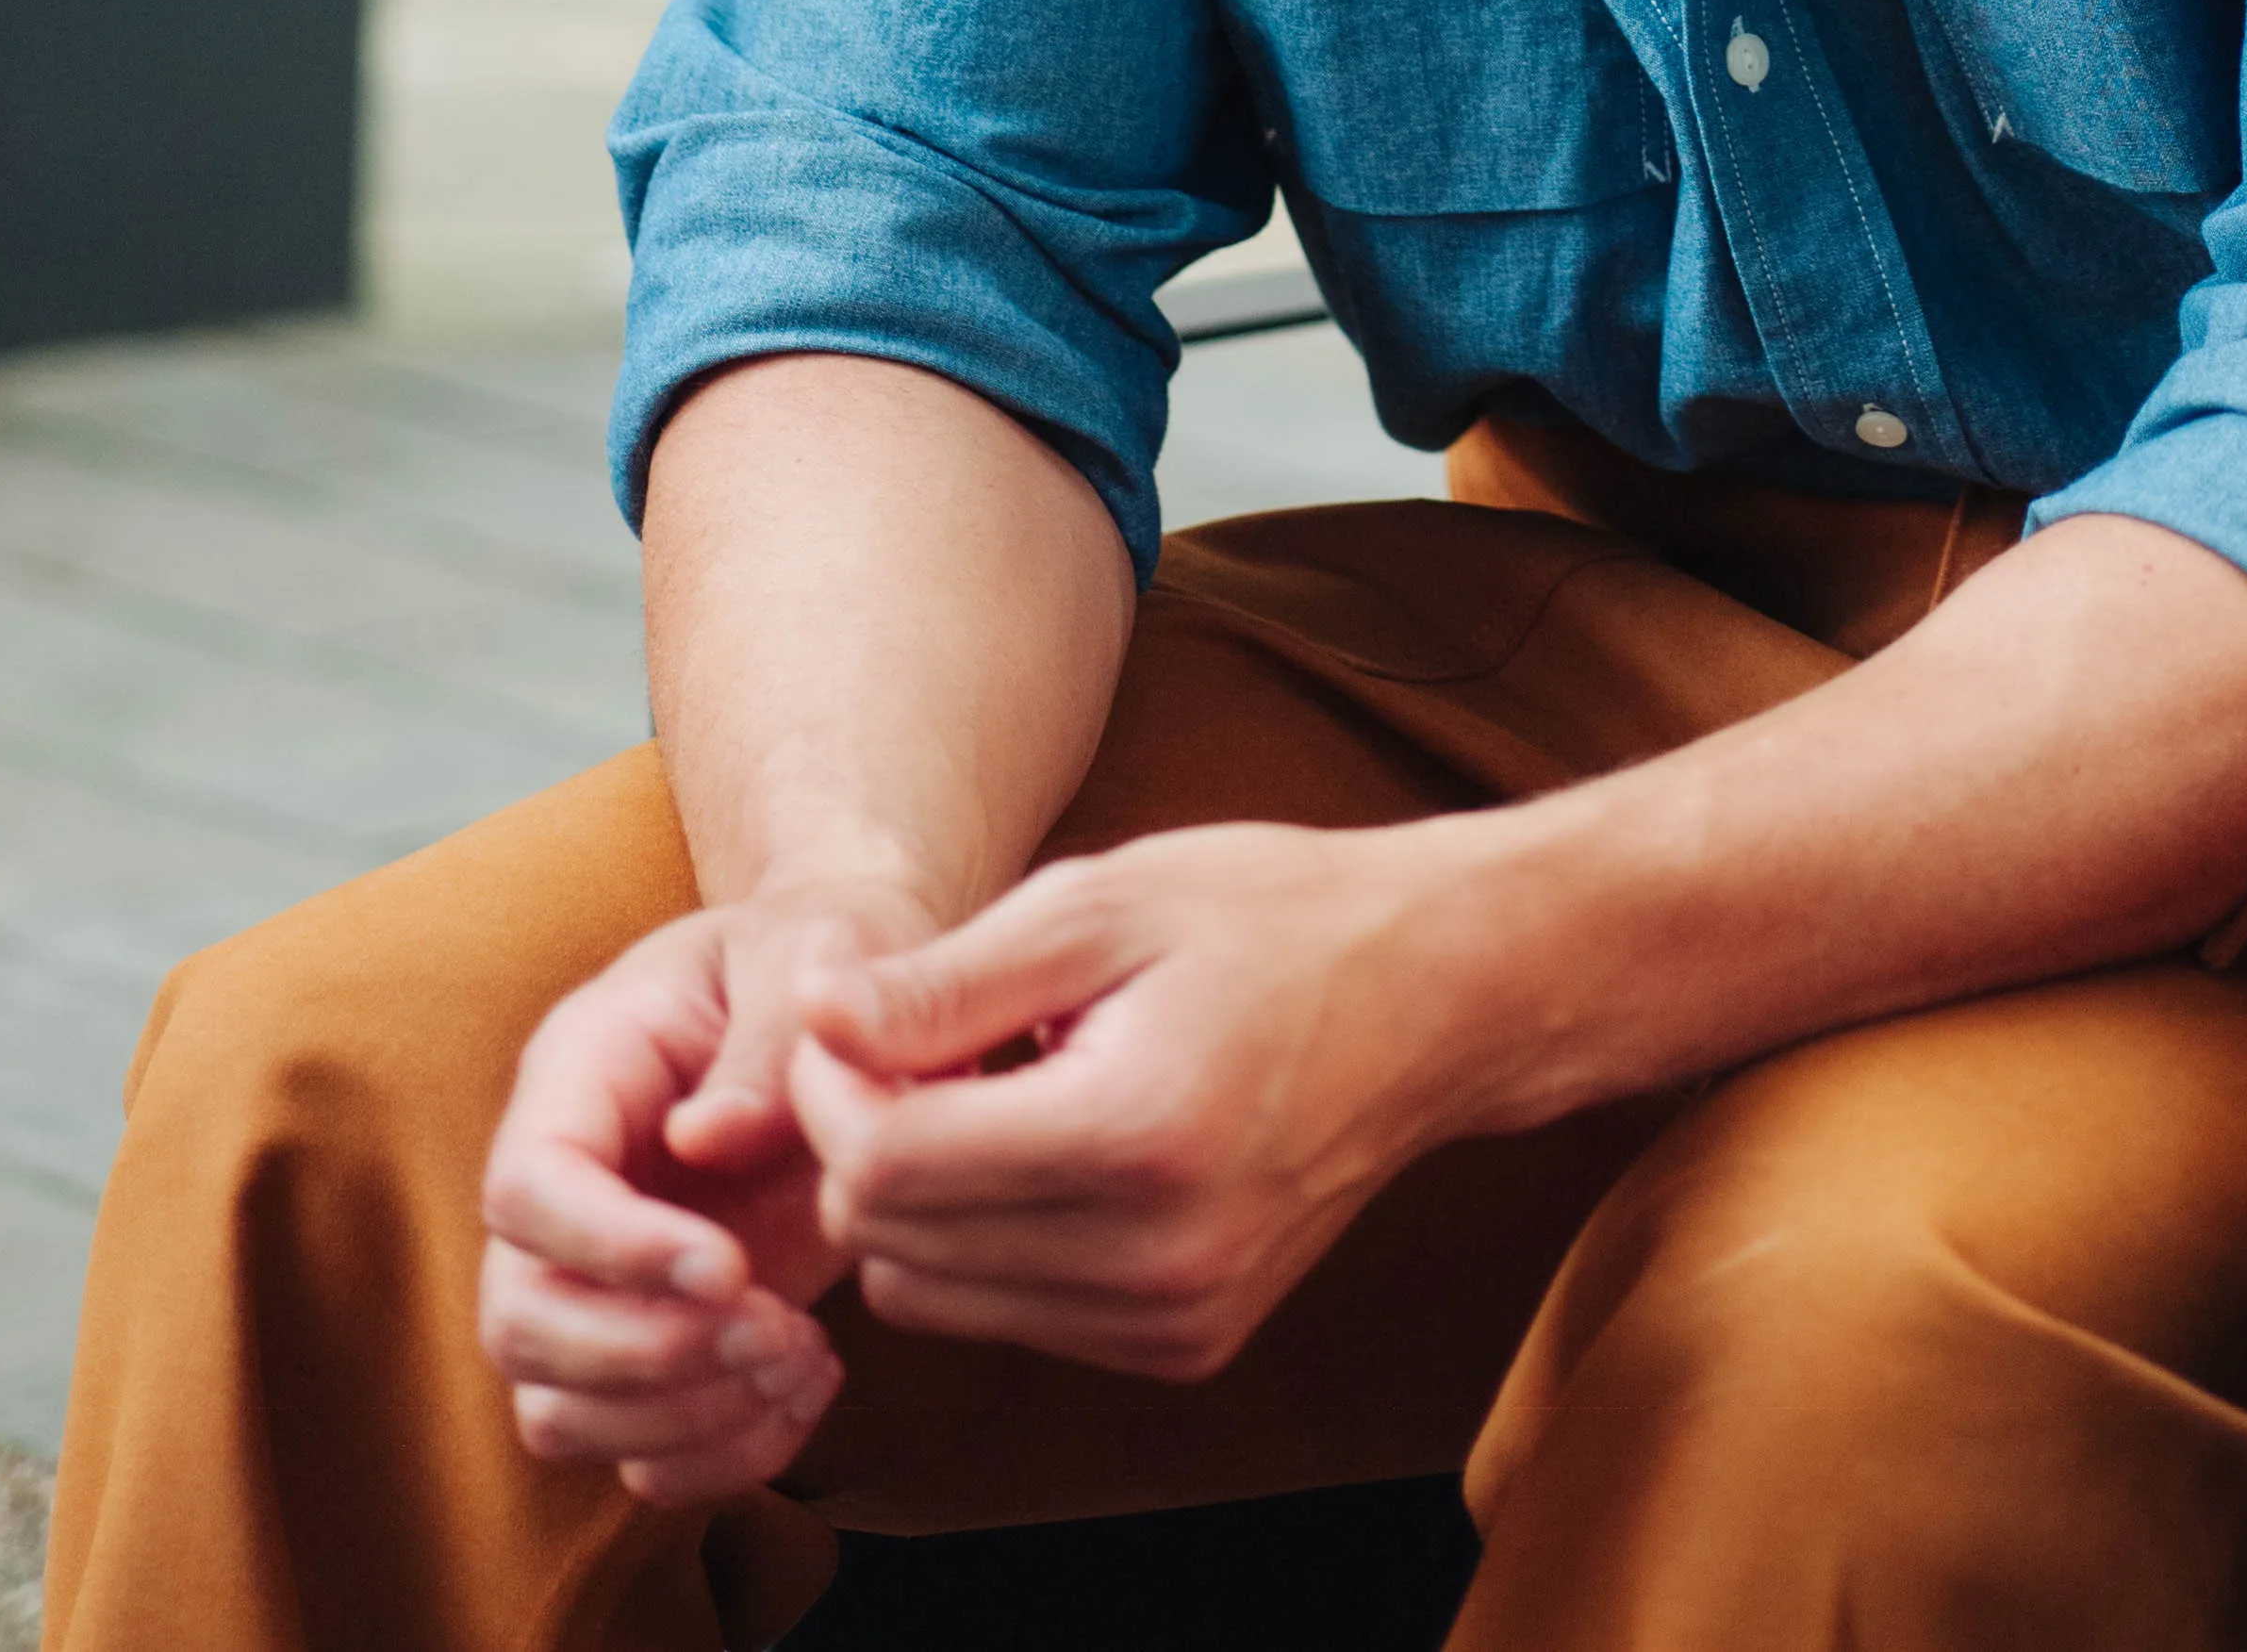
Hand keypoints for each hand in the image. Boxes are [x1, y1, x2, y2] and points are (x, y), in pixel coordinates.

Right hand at [477, 875, 940, 1503]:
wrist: (861, 1005)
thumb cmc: (827, 958)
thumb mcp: (815, 951)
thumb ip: (769, 1035)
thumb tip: (708, 1141)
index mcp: (581, 1072)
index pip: (530, 1188)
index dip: (613, 1249)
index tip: (732, 1267)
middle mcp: (566, 1188)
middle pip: (519, 1319)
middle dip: (646, 1353)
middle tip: (775, 1327)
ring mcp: (599, 1279)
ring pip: (558, 1408)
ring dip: (682, 1416)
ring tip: (802, 1356)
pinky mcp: (655, 1343)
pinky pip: (633, 1452)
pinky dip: (716, 1454)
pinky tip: (805, 1389)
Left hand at [788, 819, 1484, 1381]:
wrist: (1437, 995)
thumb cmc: (1269, 919)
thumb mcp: (1101, 903)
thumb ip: (946, 980)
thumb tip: (809, 1021)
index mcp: (1135, 1136)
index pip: (884, 1169)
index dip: (828, 1089)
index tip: (854, 1016)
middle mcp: (1157, 1260)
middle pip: (893, 1248)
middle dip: (869, 1139)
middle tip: (923, 1038)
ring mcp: (1176, 1319)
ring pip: (936, 1298)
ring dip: (923, 1198)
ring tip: (997, 1086)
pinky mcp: (1187, 1345)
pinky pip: (1011, 1315)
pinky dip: (992, 1239)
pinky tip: (1051, 1142)